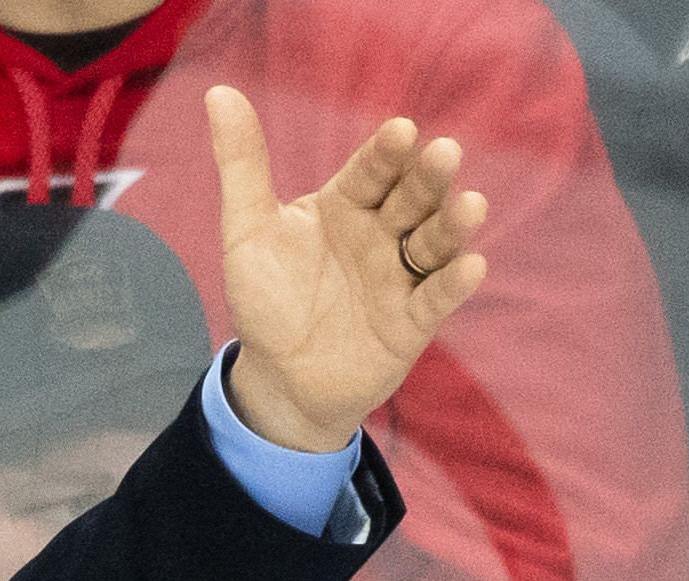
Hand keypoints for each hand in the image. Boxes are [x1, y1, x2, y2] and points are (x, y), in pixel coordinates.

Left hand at [208, 90, 486, 455]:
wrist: (278, 379)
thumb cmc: (266, 299)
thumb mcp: (247, 231)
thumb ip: (241, 166)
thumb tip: (217, 93)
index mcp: (347, 204)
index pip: (371, 171)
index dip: (386, 153)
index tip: (400, 130)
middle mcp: (382, 233)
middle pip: (411, 199)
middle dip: (428, 179)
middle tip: (443, 154)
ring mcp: (400, 277)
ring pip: (433, 243)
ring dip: (453, 225)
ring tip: (470, 204)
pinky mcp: (411, 323)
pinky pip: (436, 300)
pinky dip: (454, 284)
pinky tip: (471, 265)